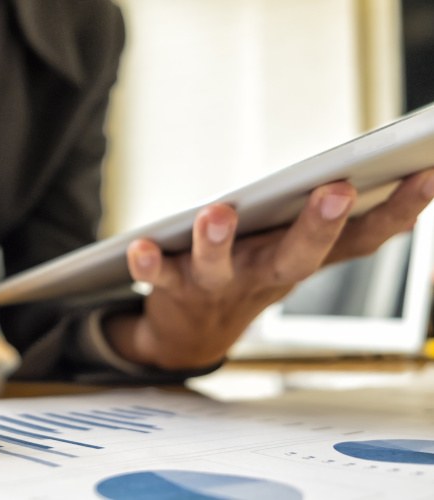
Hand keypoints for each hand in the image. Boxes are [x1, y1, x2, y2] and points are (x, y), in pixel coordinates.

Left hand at [105, 167, 433, 369]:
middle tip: (337, 190)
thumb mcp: (295, 251)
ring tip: (217, 213)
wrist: (191, 333)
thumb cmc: (251, 273)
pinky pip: (158, 275)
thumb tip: (407, 181)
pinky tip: (140, 245)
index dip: (396, 212)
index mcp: (301, 261)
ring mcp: (217, 285)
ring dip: (219, 241)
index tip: (426, 172)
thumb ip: (335, 226)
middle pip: (296, 257)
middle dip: (317, 226)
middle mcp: (264, 275)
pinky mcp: (172, 287)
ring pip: (219, 268)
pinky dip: (149, 262)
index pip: (359, 241)